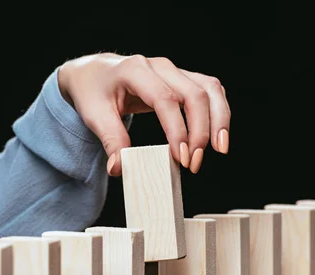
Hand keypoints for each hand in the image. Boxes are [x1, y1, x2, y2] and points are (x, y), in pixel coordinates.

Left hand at [57, 53, 230, 175]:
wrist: (95, 73)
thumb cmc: (94, 92)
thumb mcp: (94, 115)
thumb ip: (110, 141)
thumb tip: (120, 169)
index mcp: (134, 70)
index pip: (165, 99)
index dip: (177, 129)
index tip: (181, 157)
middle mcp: (160, 66)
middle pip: (193, 94)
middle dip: (200, 131)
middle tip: (194, 163)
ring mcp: (175, 71)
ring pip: (209, 89)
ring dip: (219, 120)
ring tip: (220, 150)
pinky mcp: (184, 79)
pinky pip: (210, 91)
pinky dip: (219, 112)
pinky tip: (218, 137)